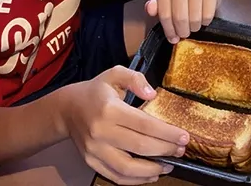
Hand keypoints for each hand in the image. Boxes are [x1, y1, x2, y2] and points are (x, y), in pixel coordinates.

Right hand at [62, 66, 188, 184]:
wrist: (67, 109)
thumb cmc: (95, 91)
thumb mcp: (115, 74)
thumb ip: (136, 79)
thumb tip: (152, 94)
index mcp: (109, 110)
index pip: (144, 125)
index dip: (167, 133)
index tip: (184, 136)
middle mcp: (101, 132)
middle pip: (140, 147)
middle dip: (165, 150)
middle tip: (181, 149)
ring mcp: (95, 150)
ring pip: (128, 168)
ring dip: (152, 170)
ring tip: (168, 165)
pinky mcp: (92, 162)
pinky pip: (116, 176)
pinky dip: (135, 180)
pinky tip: (150, 175)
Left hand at [145, 0, 220, 42]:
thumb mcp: (166, 1)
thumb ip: (157, 8)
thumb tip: (150, 10)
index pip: (165, 15)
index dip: (169, 31)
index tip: (173, 38)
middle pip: (180, 18)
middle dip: (182, 31)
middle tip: (184, 34)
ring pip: (194, 18)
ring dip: (194, 28)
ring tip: (193, 26)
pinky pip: (207, 15)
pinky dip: (205, 22)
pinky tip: (202, 19)